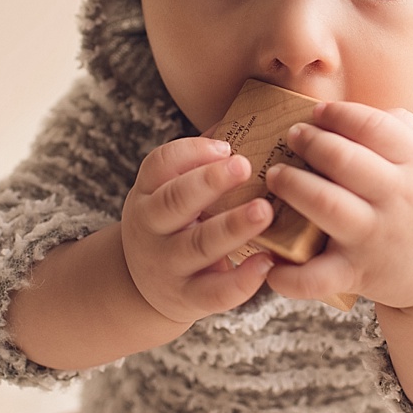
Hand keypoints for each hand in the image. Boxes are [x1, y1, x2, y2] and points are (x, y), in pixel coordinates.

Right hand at [121, 136, 275, 323]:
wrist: (145, 286)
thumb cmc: (179, 222)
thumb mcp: (174, 189)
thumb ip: (206, 159)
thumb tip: (257, 115)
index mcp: (149, 191)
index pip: (160, 164)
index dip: (192, 152)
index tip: (227, 145)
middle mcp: (152, 226)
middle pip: (175, 200)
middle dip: (209, 181)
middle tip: (245, 165)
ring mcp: (167, 264)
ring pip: (198, 245)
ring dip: (232, 227)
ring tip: (264, 211)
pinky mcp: (187, 297)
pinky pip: (214, 292)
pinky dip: (241, 281)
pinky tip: (267, 264)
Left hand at [263, 101, 412, 309]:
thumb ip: (403, 129)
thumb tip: (352, 109)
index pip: (373, 126)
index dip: (338, 114)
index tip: (317, 113)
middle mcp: (400, 198)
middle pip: (344, 159)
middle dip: (310, 142)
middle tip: (291, 137)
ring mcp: (377, 237)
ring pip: (325, 205)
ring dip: (292, 185)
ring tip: (276, 175)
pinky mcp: (358, 273)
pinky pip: (316, 275)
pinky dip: (288, 274)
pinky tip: (268, 260)